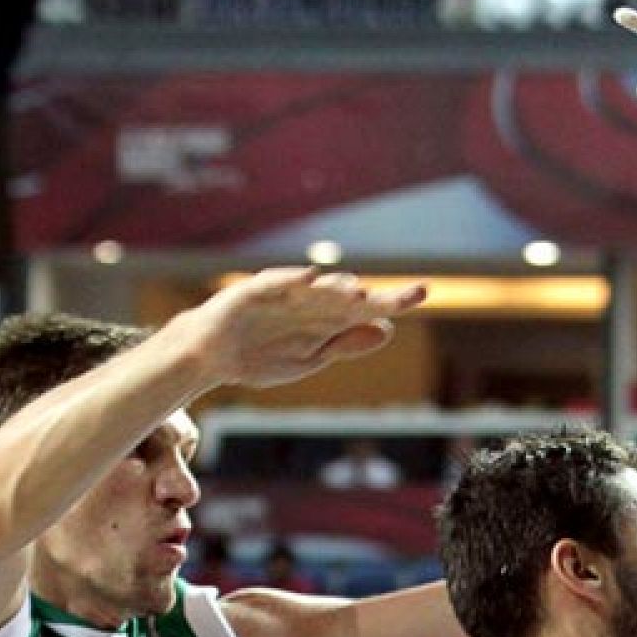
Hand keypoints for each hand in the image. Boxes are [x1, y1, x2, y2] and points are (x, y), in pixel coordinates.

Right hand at [195, 267, 425, 387]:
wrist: (213, 356)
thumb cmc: (263, 355)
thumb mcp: (310, 358)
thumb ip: (344, 344)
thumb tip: (385, 330)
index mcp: (327, 320)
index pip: (367, 309)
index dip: (395, 301)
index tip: (423, 294)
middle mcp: (311, 301)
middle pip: (350, 295)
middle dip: (378, 297)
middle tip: (410, 296)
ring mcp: (283, 294)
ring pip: (319, 287)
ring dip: (340, 288)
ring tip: (360, 294)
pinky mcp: (253, 291)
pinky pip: (276, 282)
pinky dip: (293, 279)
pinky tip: (312, 278)